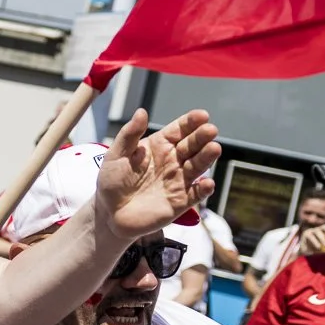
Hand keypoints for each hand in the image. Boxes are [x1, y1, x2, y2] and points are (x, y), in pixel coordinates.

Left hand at [96, 108, 220, 240]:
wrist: (110, 213)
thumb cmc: (113, 181)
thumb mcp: (116, 155)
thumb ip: (129, 135)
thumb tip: (142, 111)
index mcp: (159, 146)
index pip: (179, 130)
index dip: (190, 122)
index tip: (202, 115)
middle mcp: (173, 161)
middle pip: (192, 146)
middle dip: (202, 137)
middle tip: (210, 130)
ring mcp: (178, 180)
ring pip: (198, 166)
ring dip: (207, 157)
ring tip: (214, 148)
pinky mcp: (181, 201)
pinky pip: (196, 194)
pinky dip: (204, 189)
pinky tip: (207, 182)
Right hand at [298, 225, 324, 255]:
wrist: (305, 253)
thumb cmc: (317, 249)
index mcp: (323, 231)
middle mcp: (317, 229)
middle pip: (324, 226)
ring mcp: (311, 231)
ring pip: (317, 231)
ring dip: (322, 238)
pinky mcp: (305, 234)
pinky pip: (311, 237)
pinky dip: (315, 242)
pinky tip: (318, 247)